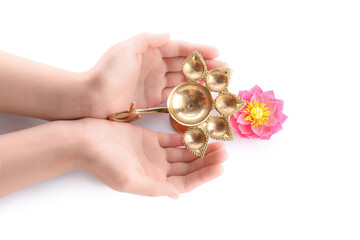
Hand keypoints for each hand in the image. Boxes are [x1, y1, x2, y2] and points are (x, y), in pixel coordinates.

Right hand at [78, 118, 227, 198]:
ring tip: (217, 143)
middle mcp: (157, 170)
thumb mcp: (128, 180)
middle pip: (188, 169)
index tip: (220, 168)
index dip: (204, 177)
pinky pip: (172, 140)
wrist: (86, 140)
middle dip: (207, 162)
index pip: (185, 184)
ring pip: (183, 154)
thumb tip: (177, 197)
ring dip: (200, 150)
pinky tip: (198, 134)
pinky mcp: (150, 139)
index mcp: (153, 183)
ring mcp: (155, 154)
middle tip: (224, 152)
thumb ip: (153, 189)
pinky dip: (185, 138)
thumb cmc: (103, 162)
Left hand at [86, 32, 225, 117]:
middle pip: (184, 65)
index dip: (198, 50)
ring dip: (199, 81)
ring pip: (181, 80)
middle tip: (223, 70)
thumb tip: (169, 33)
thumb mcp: (126, 48)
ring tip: (217, 84)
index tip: (217, 52)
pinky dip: (186, 96)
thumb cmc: (107, 72)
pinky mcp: (151, 99)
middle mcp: (154, 66)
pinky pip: (172, 96)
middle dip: (204, 66)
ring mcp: (153, 83)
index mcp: (149, 52)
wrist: (91, 98)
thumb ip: (148, 40)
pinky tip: (199, 97)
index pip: (179, 49)